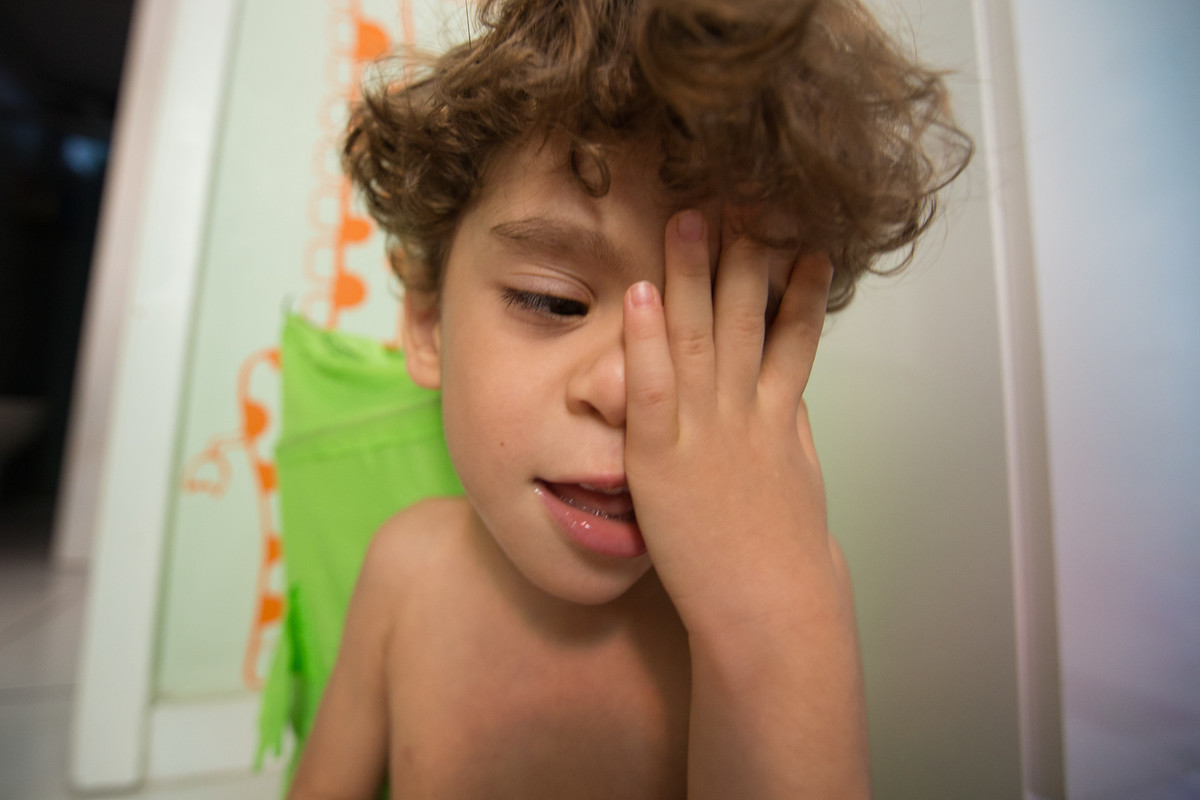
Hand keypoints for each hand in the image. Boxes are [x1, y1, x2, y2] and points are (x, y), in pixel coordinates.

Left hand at [623, 207, 839, 635]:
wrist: (772, 613)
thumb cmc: (785, 557)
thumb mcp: (798, 481)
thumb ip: (789, 429)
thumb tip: (788, 390)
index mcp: (778, 418)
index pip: (792, 332)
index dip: (793, 279)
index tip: (797, 233)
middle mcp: (746, 414)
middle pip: (747, 317)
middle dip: (744, 252)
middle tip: (744, 193)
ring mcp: (706, 434)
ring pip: (702, 338)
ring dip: (694, 275)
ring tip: (689, 217)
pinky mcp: (661, 462)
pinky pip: (652, 390)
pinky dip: (647, 341)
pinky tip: (642, 295)